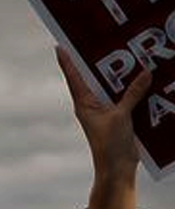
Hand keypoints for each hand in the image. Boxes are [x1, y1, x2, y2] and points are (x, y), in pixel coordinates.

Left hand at [59, 47, 152, 178]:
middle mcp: (92, 104)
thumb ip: (133, 93)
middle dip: (101, 61)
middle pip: (95, 78)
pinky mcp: (120, 116)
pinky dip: (136, 88)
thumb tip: (145, 72)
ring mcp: (106, 110)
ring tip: (133, 53)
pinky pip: (128, 97)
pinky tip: (148, 77)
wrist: (117, 168)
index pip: (74, 77)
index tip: (59, 45)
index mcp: (84, 103)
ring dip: (123, 74)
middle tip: (105, 39)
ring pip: (114, 87)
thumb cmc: (110, 145)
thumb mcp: (121, 116)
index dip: (67, 61)